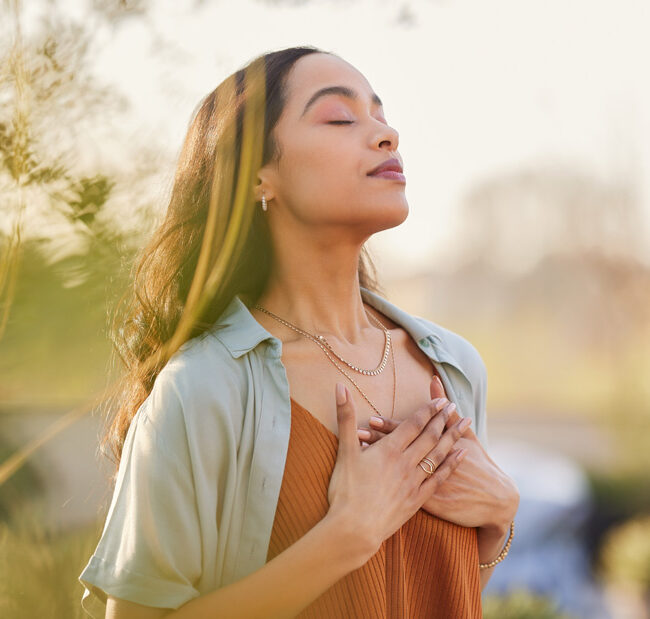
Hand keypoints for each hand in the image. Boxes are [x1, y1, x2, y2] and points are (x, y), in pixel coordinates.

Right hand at [327, 380, 470, 558]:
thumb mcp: (344, 451)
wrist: (354, 530)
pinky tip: (461, 455)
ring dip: (453, 437)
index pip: (413, 424)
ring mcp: (414, 482)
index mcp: (389, 449)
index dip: (428, 410)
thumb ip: (345, 417)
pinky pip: (440, 478)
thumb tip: (340, 386)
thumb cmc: (345, 490)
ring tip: (465, 424)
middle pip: (430, 436)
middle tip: (454, 406)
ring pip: (439, 454)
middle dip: (443, 419)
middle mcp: (405, 463)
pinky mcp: (417, 500)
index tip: (440, 399)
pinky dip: (452, 464)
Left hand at [356, 375, 519, 529]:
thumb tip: (433, 380)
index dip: (390, 427)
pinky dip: (386, 486)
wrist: (494, 501)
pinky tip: (368, 482)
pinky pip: (402, 494)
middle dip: (377, 442)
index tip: (371, 419)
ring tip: (358, 453)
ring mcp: (427, 485)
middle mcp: (429, 465)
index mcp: (437, 447)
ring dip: (377, 463)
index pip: (409, 434)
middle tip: (356, 433)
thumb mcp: (466, 436)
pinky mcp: (427, 504)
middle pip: (399, 451)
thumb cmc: (479, 464)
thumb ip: (446, 410)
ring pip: (396, 472)